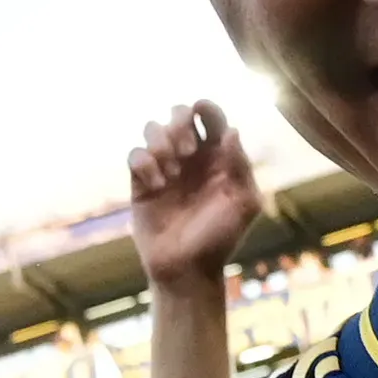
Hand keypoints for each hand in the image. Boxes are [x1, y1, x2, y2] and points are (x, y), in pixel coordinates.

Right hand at [124, 101, 259, 288]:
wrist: (187, 270)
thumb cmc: (220, 239)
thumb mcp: (243, 204)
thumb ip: (240, 166)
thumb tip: (232, 131)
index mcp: (218, 158)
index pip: (211, 118)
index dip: (205, 107)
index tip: (200, 111)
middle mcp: (191, 158)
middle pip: (178, 114)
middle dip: (179, 123)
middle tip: (186, 152)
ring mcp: (164, 168)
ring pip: (152, 128)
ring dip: (160, 142)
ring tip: (171, 172)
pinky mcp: (141, 183)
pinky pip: (135, 154)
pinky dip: (144, 163)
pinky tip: (157, 186)